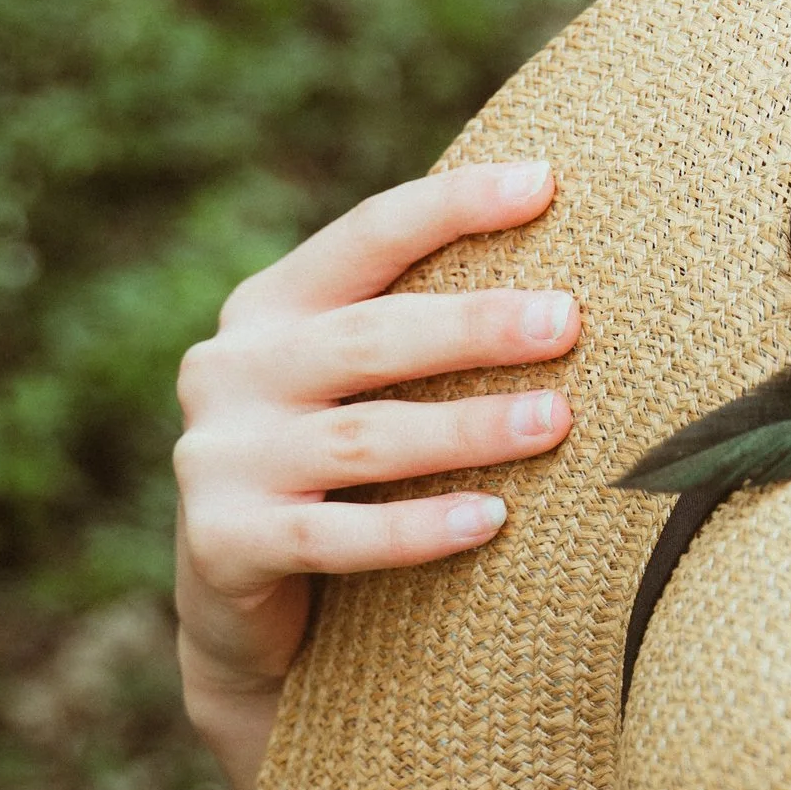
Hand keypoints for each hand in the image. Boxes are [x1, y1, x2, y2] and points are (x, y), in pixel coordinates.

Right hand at [173, 163, 578, 789]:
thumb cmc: (338, 469)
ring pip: (363, 437)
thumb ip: (418, 323)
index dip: (453, 205)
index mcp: (269, 306)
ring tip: (555, 421)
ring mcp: (217, 457)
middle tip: (568, 321)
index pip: (368, 236)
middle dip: (474, 326)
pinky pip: (333, 536)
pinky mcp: (222, 543)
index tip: (544, 183)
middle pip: (369, 336)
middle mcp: (230, 368)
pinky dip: (415, 528)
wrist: (237, 607)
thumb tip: (573, 275)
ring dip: (466, 428)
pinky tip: (490, 521)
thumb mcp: (355, 383)